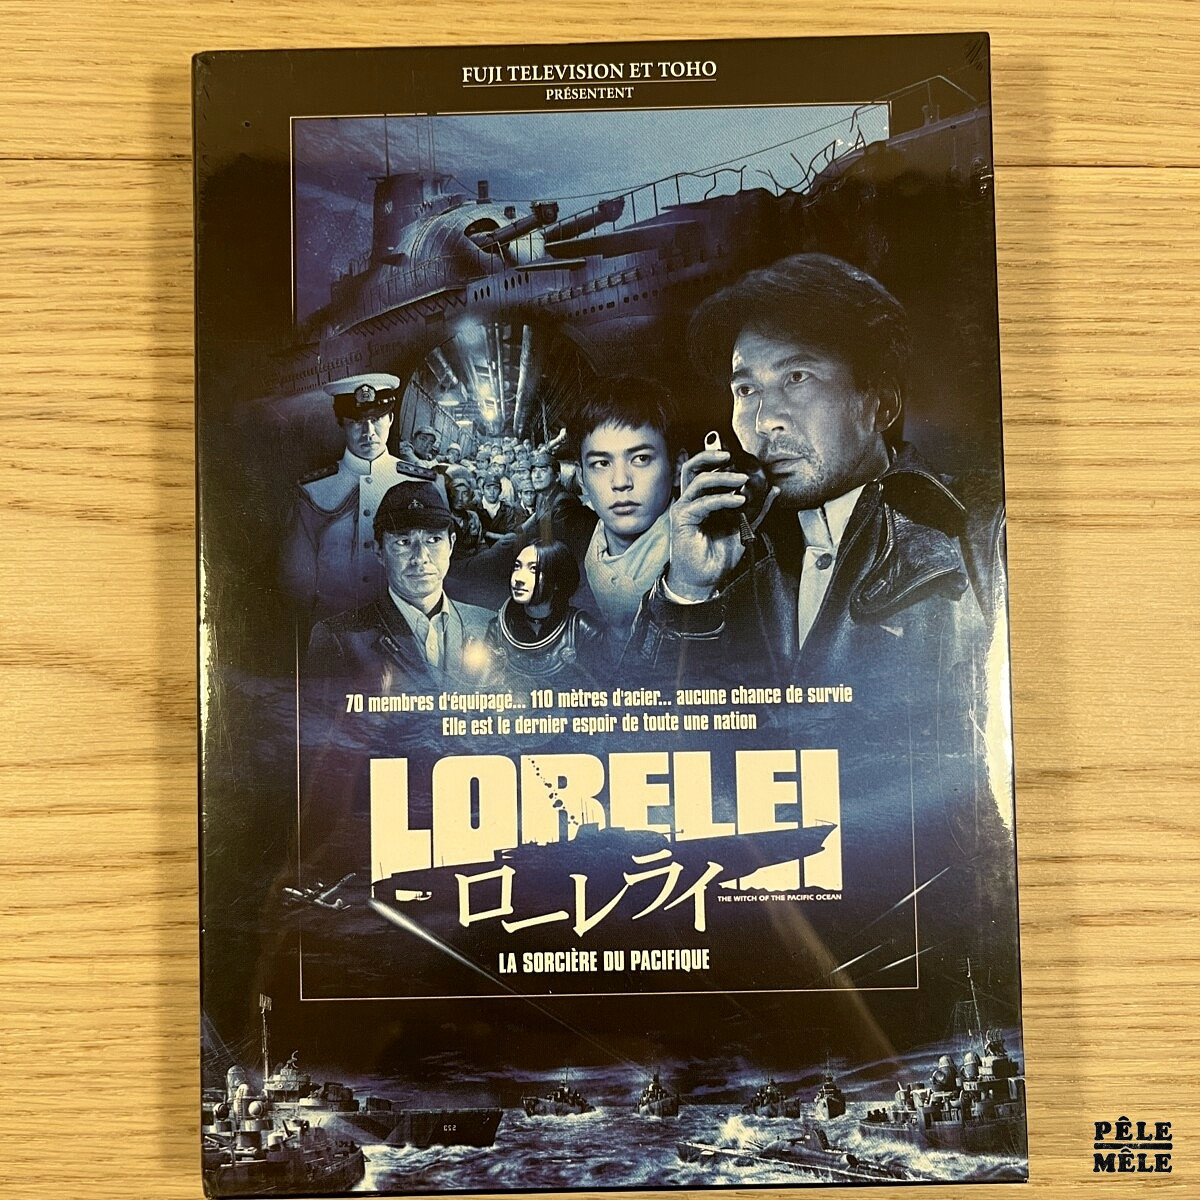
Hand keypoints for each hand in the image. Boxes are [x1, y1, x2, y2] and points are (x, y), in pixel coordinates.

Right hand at [666, 447, 749, 600]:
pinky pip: (702, 501)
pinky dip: (721, 498)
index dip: (720, 461)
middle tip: (730, 455)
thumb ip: (758, 509)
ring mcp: (685, 508)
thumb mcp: (745, 527)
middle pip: (693, 467)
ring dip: (722, 476)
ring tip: (741, 479)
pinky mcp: (682, 518)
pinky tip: (738, 501)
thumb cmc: (718, 556)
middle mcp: (692, 501)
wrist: (704, 578)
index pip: (706, 471)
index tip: (741, 459)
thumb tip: (773, 490)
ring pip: (698, 479)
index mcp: (703, 500)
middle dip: (710, 455)